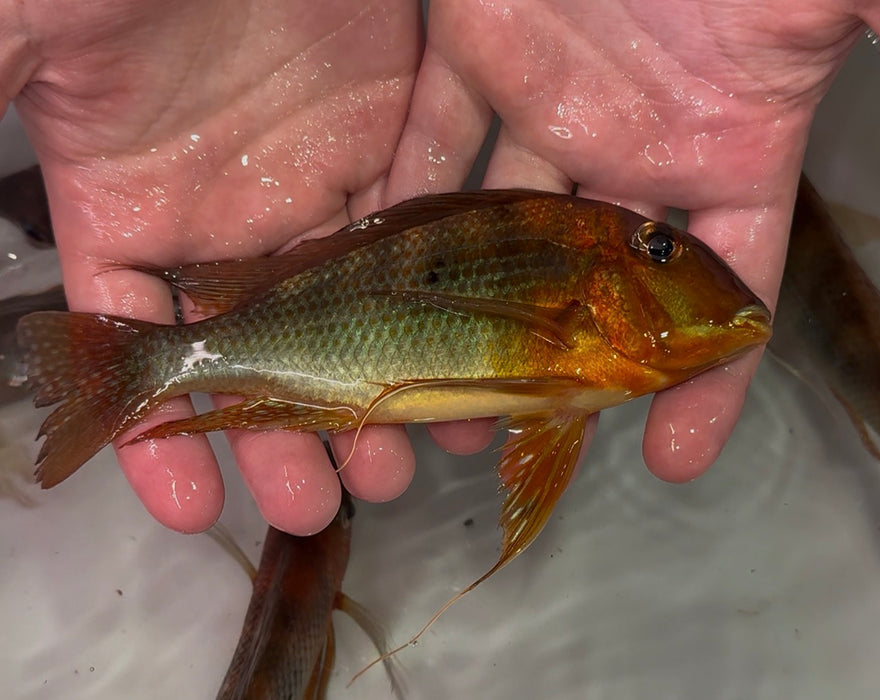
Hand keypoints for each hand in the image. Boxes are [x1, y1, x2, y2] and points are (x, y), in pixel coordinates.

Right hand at [5, 0, 420, 533]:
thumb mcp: (28, 32)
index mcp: (129, 203)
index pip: (134, 343)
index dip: (153, 431)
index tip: (187, 507)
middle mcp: (225, 212)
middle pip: (256, 352)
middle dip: (281, 436)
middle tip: (316, 505)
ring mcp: (310, 184)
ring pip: (344, 316)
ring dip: (368, 395)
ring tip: (394, 466)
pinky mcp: (386, 148)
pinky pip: (411, 248)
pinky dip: (430, 313)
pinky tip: (451, 375)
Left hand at [386, 0, 876, 480]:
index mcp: (729, 144)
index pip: (726, 289)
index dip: (707, 374)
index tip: (675, 455)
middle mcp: (634, 141)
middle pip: (594, 280)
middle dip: (558, 362)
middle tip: (511, 440)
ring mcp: (550, 100)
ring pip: (504, 230)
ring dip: (466, 308)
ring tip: (428, 389)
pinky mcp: (474, 50)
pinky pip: (433, 145)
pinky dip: (407, 208)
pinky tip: (376, 279)